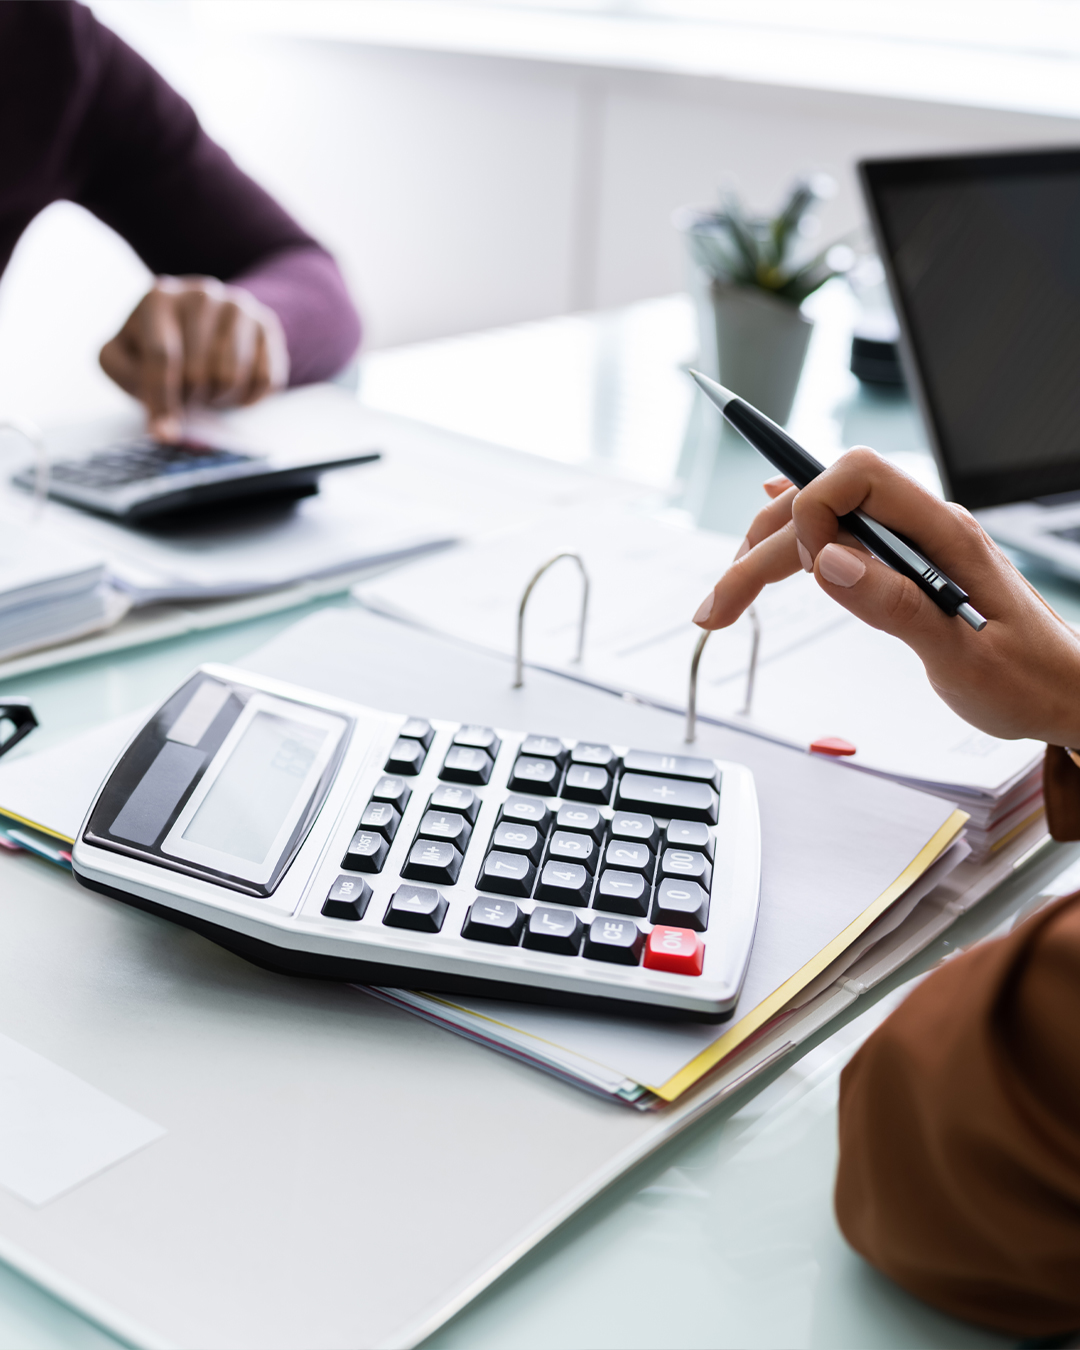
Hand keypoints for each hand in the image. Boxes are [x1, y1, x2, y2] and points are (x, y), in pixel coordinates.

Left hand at [99, 276, 288, 440]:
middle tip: (187, 396)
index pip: (162, 356)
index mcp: (158, 298)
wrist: (200, 321)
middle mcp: (201, 294)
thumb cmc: (159, 344)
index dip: (163, 400)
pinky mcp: (266, 324)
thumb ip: (129, 382)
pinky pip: (265, 378)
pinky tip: (235, 386)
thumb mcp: (125, 356)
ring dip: (219, 398)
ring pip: (231, 377)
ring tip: (208, 388)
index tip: (164, 432)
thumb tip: (164, 428)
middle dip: (190, 399)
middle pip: (197, 373)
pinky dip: (248, 396)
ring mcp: (238, 306)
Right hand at [692, 448, 1079, 745]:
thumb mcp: (962, 657)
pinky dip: (795, 539)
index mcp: (945, 533)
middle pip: (823, 502)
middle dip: (761, 547)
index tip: (802, 572)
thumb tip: (830, 561)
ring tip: (725, 599)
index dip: (812, 511)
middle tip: (717, 605)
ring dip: (766, 552)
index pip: (857, 477)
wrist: (1066, 693)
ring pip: (824, 522)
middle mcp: (926, 527)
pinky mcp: (906, 566)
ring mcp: (914, 544)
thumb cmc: (1027, 680)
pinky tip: (770, 534)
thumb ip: (895, 605)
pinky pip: (844, 533)